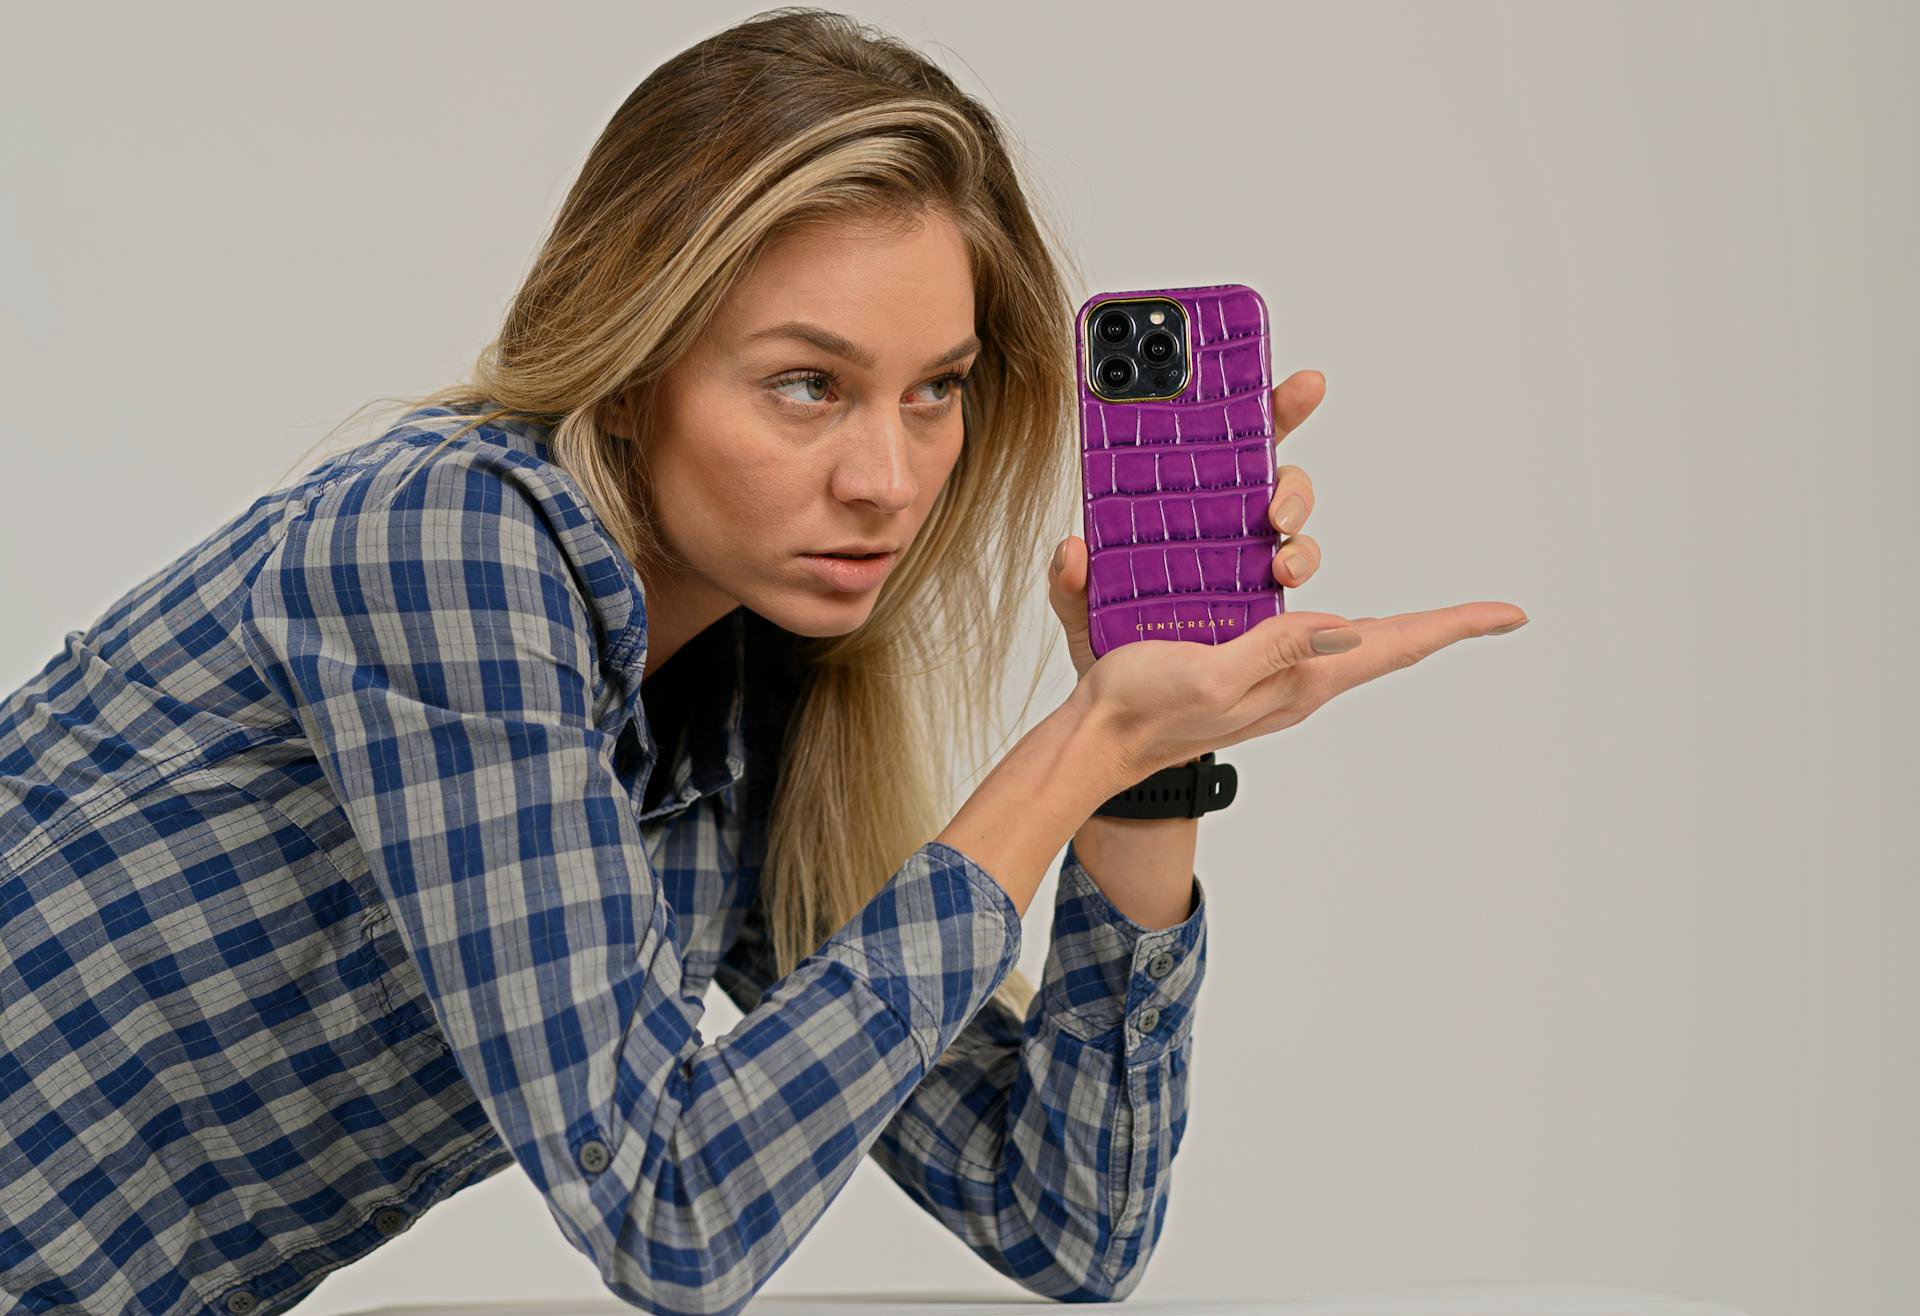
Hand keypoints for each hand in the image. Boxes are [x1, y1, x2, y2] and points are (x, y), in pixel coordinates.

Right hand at [1046, 368, 1527, 779]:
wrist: (1090, 735)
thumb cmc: (1145, 712)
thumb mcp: (1212, 679)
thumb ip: (1278, 650)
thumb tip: (1347, 626)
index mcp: (1301, 676)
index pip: (1396, 645)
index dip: (1456, 626)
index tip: (1510, 613)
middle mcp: (1292, 661)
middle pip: (1345, 594)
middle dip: (1309, 537)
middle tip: (1273, 516)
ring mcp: (1259, 649)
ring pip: (1294, 575)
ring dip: (1277, 535)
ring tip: (1243, 519)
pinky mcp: (1222, 634)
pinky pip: (1246, 585)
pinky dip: (1234, 548)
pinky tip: (1204, 536)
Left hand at [1047, 369, 1329, 681]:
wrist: (1124, 721)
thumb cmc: (1107, 649)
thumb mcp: (1080, 613)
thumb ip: (1071, 584)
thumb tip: (1072, 551)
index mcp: (1180, 512)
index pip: (1226, 446)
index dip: (1263, 407)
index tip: (1300, 383)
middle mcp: (1222, 533)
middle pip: (1275, 483)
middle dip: (1289, 484)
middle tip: (1275, 508)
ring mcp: (1246, 572)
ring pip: (1293, 536)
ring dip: (1299, 538)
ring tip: (1279, 556)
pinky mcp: (1264, 617)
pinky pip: (1293, 589)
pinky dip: (1299, 578)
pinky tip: (1286, 583)